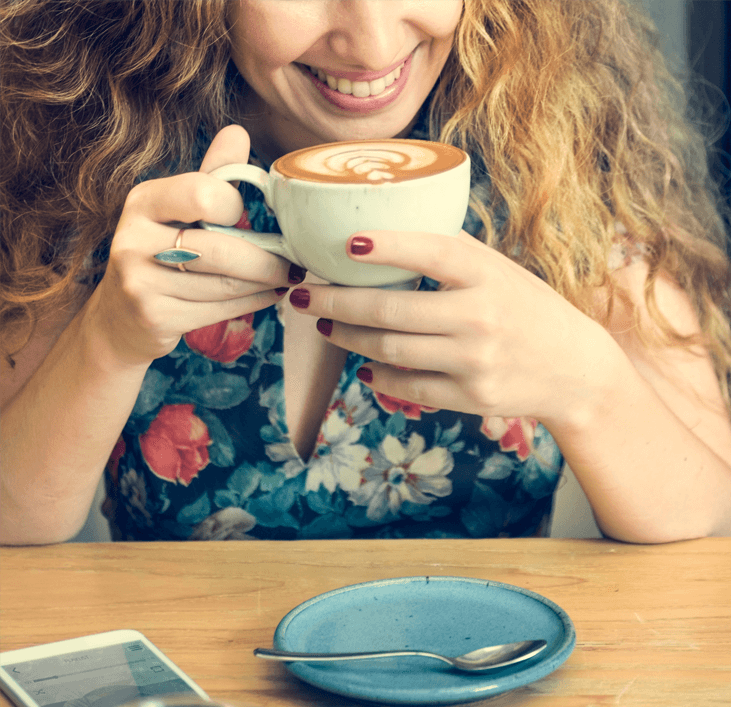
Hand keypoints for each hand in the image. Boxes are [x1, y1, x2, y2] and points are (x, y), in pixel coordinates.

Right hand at [85, 125, 301, 365]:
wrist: (121, 316)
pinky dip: (253, 303)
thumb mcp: (178, 209)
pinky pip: (219, 309)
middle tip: (294, 263)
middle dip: (267, 260)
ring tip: (287, 278)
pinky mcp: (154, 316)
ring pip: (224, 284)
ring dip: (266, 284)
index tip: (248, 215)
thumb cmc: (161, 253)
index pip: (202, 195)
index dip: (234, 206)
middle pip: (221, 249)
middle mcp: (134, 239)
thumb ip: (210, 175)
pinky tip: (268, 296)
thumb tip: (238, 132)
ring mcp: (140, 282)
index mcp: (143, 201)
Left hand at [289, 230, 615, 423]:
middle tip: (303, 294)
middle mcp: (482, 318)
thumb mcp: (500, 270)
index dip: (386, 246)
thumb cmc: (527, 308)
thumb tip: (382, 236)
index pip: (431, 252)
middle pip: (391, 309)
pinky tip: (363, 364)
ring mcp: (475, 362)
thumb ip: (451, 254)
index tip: (345, 243)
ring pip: (390, 349)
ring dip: (347, 336)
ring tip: (326, 324)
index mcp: (488, 275)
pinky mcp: (471, 398)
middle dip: (336, 301)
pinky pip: (408, 386)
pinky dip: (378, 375)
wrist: (574, 369)